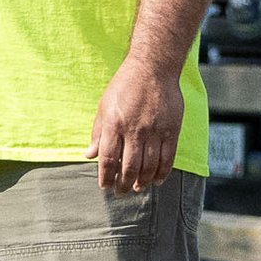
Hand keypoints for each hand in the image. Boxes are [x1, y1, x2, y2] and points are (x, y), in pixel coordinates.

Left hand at [90, 56, 182, 192]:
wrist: (153, 68)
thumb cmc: (124, 86)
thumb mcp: (104, 106)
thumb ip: (98, 133)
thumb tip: (89, 155)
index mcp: (114, 124)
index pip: (108, 159)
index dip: (106, 177)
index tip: (105, 186)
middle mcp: (134, 130)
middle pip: (129, 167)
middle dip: (123, 184)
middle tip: (121, 193)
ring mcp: (154, 131)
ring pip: (149, 166)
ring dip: (142, 182)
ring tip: (137, 188)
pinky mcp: (171, 130)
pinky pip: (168, 158)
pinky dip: (162, 172)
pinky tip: (157, 180)